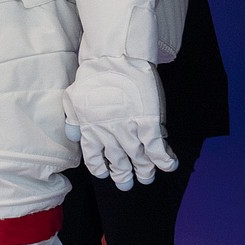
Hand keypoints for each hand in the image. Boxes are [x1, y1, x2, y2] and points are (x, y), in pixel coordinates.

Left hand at [62, 57, 176, 190]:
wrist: (115, 59)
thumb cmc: (94, 76)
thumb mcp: (75, 99)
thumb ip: (74, 120)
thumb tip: (74, 137)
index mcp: (91, 130)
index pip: (94, 158)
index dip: (101, 169)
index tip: (106, 174)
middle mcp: (110, 135)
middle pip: (119, 162)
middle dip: (123, 176)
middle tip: (127, 185)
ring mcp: (130, 130)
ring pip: (139, 159)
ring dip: (145, 171)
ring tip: (147, 178)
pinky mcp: (148, 123)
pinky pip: (157, 149)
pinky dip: (164, 159)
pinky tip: (169, 165)